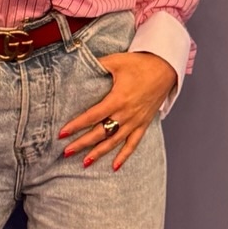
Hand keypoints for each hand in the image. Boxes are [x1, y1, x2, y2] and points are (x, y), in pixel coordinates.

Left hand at [60, 51, 175, 169]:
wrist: (165, 68)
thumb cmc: (140, 63)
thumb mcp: (116, 61)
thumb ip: (97, 65)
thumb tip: (78, 64)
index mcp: (117, 99)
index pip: (92, 116)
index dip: (76, 126)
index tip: (62, 134)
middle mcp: (126, 114)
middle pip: (100, 133)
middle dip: (82, 143)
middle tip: (66, 152)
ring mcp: (135, 121)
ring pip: (114, 142)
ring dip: (99, 153)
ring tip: (85, 163)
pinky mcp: (143, 124)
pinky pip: (133, 143)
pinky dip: (124, 156)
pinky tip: (114, 167)